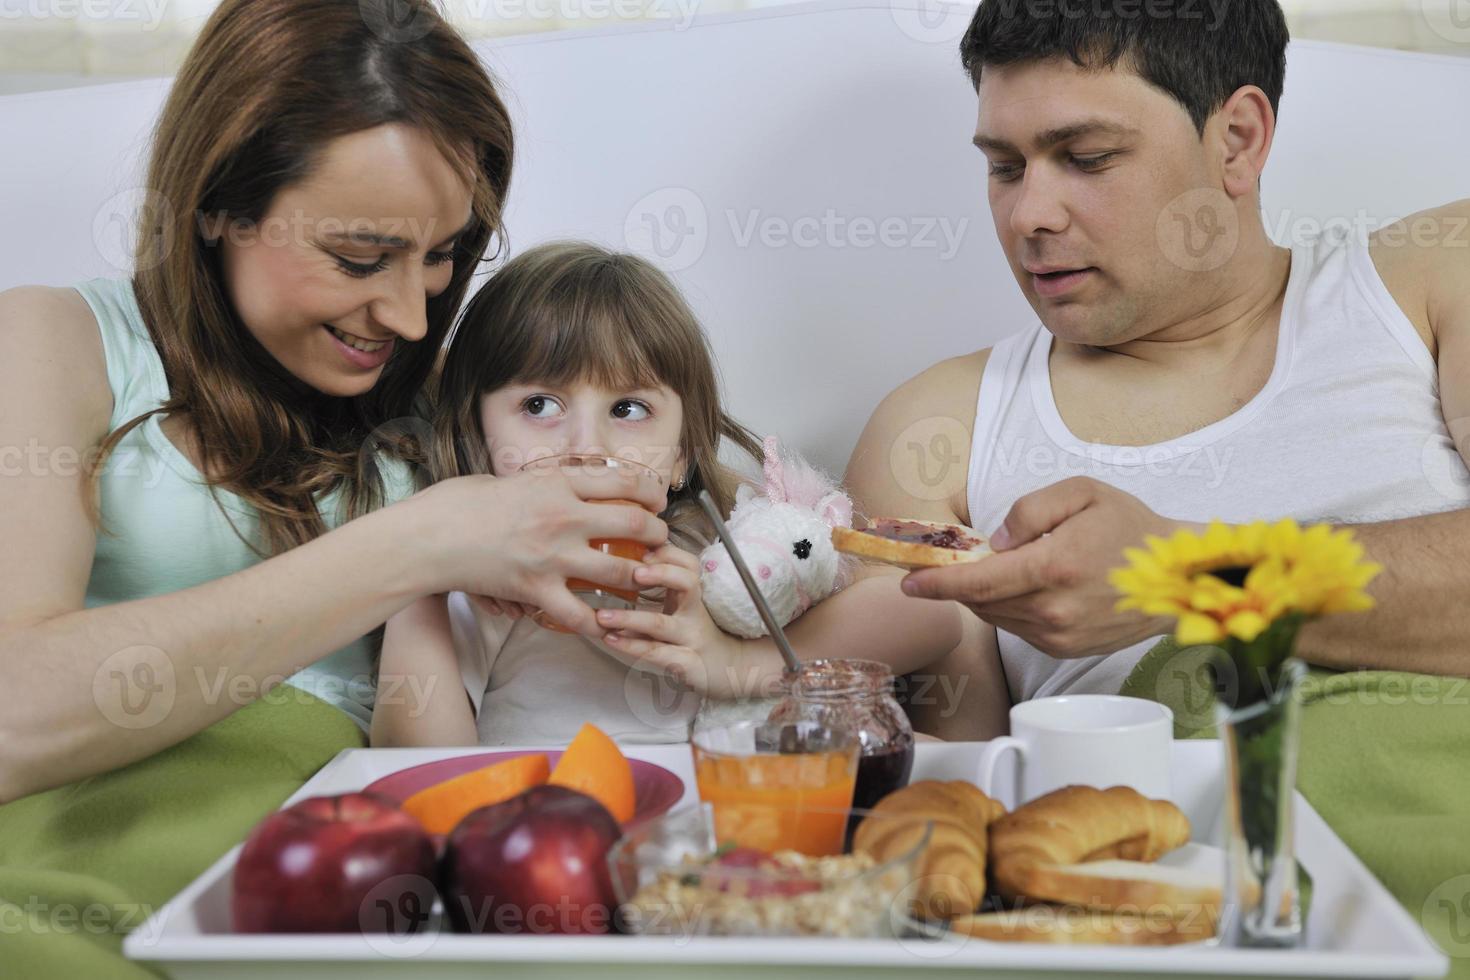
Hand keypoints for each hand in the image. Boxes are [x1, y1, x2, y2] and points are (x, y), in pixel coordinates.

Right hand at [403, 467, 668, 636]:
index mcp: (556, 483)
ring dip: (638, 578)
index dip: (650, 492)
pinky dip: (597, 623)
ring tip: (644, 581)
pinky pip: (580, 615)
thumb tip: (557, 485)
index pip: (621, 481)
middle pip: (633, 523)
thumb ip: (538, 485)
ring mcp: (552, 557)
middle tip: (659, 540)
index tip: (657, 500)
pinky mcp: (536, 590)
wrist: (425, 539)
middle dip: (656, 533)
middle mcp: (563, 517)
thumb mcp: (505, 480)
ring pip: (619, 571)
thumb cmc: (456, 504)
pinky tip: (608, 624)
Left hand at [590, 544, 778, 698]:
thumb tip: (629, 562)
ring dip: (629, 618)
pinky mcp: (686, 663)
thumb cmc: (697, 633)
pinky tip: (611, 639)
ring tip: (603, 616)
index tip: (644, 552)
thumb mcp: (685, 605)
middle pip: (688, 583)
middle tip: (634, 572)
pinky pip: (656, 653)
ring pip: (661, 623)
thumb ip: (664, 586)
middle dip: (661, 574)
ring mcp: (691, 638)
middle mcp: (696, 612)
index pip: (690, 564)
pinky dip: (631, 646)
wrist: (729, 668)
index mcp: (694, 594)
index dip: (669, 554)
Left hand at [900, 477, 1182, 658]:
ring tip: (1001, 568)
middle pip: (981, 601)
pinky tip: (1027, 587)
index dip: (937, 583)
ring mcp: (1059, 636)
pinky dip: (1010, 608)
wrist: (1177, 578)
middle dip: (959, 583)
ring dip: (985, 595)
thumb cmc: (1130, 528)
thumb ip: (1030, 510)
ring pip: (996, 616)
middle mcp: (1053, 610)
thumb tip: (995, 542)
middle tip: (951, 561)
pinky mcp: (1065, 650)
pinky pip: (1018, 628)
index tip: (908, 581)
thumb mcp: (1082, 492)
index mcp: (1054, 568)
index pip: (978, 582)